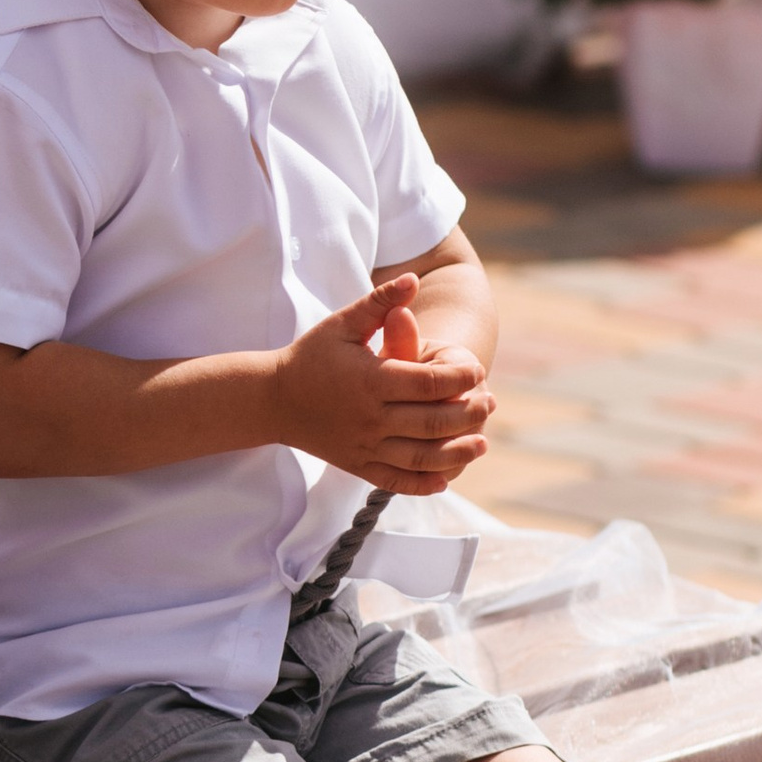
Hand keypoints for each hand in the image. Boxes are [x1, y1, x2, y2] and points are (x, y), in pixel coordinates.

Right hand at [271, 275, 492, 495]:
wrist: (271, 399)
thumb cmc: (310, 356)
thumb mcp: (343, 324)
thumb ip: (380, 302)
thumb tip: (413, 278)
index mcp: (371, 380)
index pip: (431, 382)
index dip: (461, 377)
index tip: (477, 371)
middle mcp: (370, 417)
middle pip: (434, 422)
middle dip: (470, 413)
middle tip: (490, 404)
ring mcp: (364, 446)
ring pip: (421, 457)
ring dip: (458, 453)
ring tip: (482, 444)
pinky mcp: (357, 465)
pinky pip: (396, 481)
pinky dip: (423, 483)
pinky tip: (445, 478)